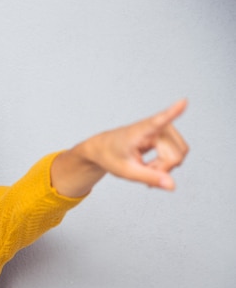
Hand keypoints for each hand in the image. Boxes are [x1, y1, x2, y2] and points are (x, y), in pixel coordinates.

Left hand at [51, 99, 188, 196]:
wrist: (103, 148)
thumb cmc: (111, 156)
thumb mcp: (126, 171)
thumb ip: (149, 178)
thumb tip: (172, 186)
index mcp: (140, 131)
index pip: (158, 121)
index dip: (173, 112)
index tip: (183, 102)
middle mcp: (156, 125)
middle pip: (175, 155)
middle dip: (163, 169)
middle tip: (143, 171)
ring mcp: (164, 128)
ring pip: (179, 155)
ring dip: (164, 167)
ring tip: (145, 167)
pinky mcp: (168, 133)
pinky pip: (178, 154)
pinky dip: (166, 164)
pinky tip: (151, 167)